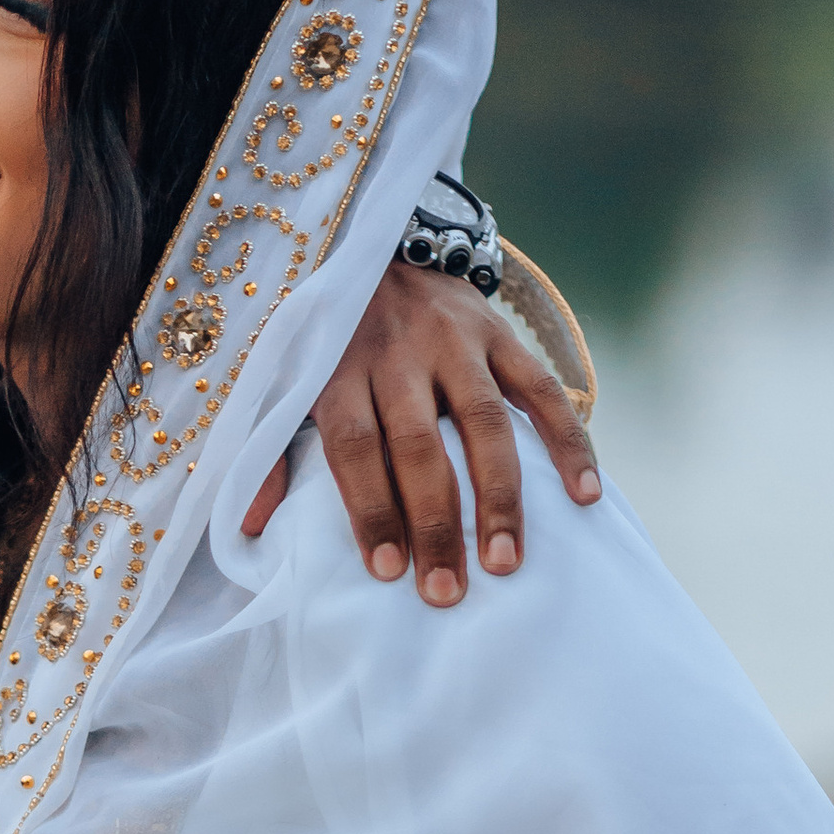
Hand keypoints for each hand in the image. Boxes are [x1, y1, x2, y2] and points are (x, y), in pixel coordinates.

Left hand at [244, 264, 600, 604]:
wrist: (371, 244)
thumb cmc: (325, 336)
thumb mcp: (282, 379)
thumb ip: (267, 449)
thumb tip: (248, 526)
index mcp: (338, 369)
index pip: (356, 447)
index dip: (371, 510)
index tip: (387, 571)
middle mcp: (399, 354)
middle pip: (420, 447)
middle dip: (435, 523)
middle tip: (446, 590)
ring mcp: (456, 341)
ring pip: (486, 424)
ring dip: (500, 497)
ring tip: (506, 562)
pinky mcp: (499, 332)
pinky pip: (542, 389)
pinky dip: (568, 440)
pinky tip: (584, 494)